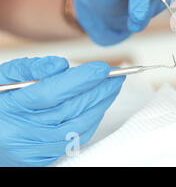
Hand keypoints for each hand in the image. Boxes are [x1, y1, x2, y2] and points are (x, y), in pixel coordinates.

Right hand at [0, 56, 124, 166]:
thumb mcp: (6, 76)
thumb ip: (32, 68)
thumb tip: (60, 65)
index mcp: (9, 109)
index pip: (52, 92)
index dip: (81, 80)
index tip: (103, 68)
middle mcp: (21, 134)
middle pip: (70, 110)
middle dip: (98, 90)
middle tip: (116, 75)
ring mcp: (32, 150)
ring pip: (77, 127)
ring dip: (100, 105)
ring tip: (112, 87)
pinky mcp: (42, 159)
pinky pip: (74, 139)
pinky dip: (91, 120)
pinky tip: (98, 106)